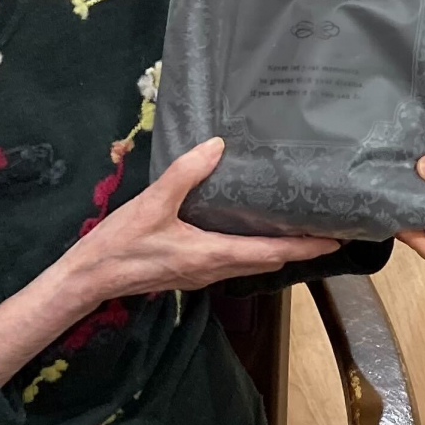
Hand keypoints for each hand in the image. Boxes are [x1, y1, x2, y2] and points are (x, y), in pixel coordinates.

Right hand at [70, 137, 338, 298]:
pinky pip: (232, 263)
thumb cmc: (121, 244)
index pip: (271, 253)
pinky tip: (250, 231)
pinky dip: (252, 250)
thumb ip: (185, 174)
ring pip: (250, 265)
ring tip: (296, 228)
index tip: (335, 240)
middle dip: (298, 249)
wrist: (89, 280)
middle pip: (267, 262)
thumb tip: (218, 145)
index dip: (305, 248)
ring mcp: (201, 276)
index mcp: (212, 255)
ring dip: (276, 251)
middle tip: (324, 229)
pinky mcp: (189, 273)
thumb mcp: (152, 204)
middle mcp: (214, 270)